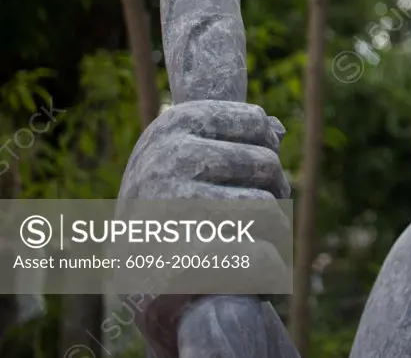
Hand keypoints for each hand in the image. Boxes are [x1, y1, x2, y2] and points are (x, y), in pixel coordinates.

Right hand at [117, 101, 290, 355]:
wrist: (131, 293)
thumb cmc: (165, 221)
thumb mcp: (181, 168)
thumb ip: (228, 144)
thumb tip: (276, 129)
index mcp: (171, 126)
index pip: (255, 121)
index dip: (265, 151)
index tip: (249, 178)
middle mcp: (170, 158)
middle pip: (268, 164)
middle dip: (275, 194)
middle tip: (253, 222)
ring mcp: (176, 206)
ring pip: (269, 209)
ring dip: (275, 234)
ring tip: (252, 249)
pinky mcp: (190, 260)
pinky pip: (262, 256)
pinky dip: (269, 272)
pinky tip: (253, 279)